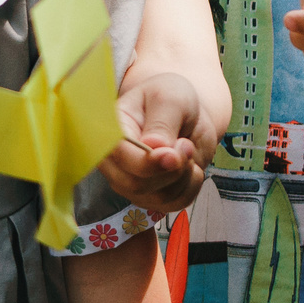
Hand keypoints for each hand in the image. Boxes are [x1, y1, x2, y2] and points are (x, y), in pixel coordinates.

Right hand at [103, 71, 207, 214]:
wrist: (188, 114)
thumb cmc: (173, 99)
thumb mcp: (170, 98)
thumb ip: (161, 123)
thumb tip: (154, 149)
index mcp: (111, 131)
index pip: (118, 156)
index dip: (147, 162)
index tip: (174, 154)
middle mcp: (115, 162)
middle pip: (136, 184)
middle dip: (171, 168)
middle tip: (187, 145)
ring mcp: (131, 183)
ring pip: (159, 197)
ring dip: (185, 175)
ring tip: (187, 148)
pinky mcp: (151, 197)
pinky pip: (175, 203)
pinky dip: (192, 185)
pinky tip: (191, 166)